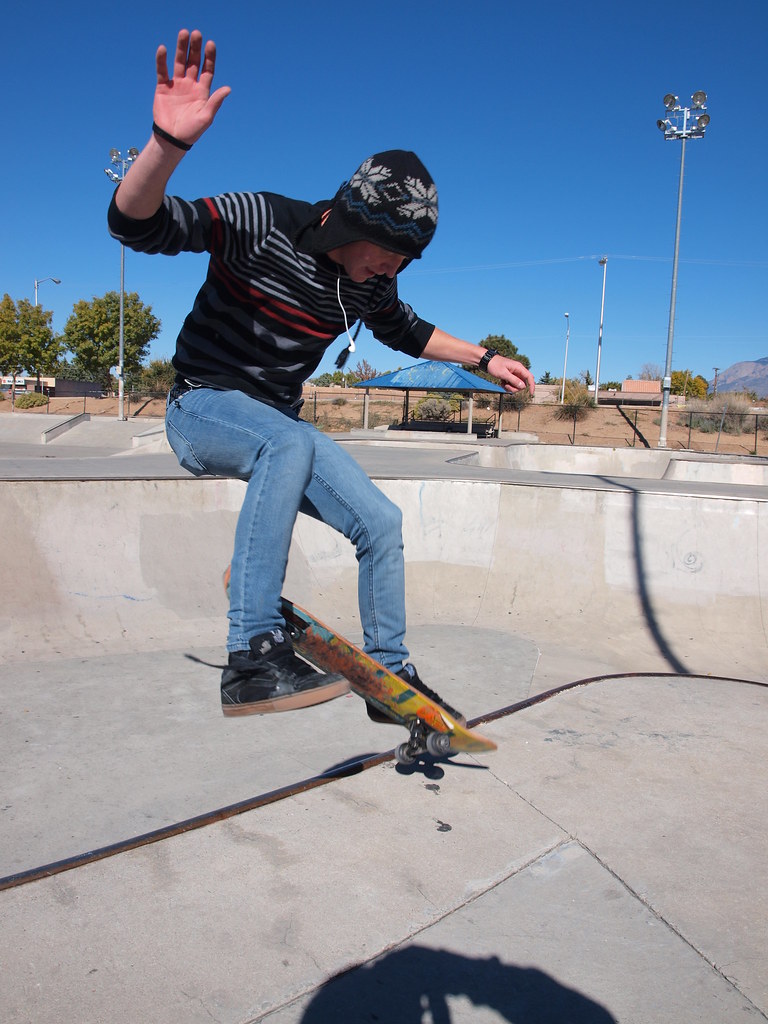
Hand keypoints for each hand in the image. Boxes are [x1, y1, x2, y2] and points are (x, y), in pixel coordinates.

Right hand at [153, 29, 230, 145]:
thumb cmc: (192, 131)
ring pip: (179, 62)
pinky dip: (161, 60)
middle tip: (196, 33)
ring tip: (183, 33)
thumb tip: (228, 88)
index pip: (207, 69)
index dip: (209, 57)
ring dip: (181, 48)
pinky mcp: (163, 87)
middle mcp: (190, 84)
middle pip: (193, 62)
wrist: (173, 139)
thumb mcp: (206, 117)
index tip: (210, 44)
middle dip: (195, 48)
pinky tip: (163, 49)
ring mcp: (176, 85)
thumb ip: (215, 102)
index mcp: (203, 91)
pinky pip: (162, 71)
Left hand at [487, 355, 535, 395]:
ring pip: (517, 385)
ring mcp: (514, 374)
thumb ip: (513, 380)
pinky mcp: (510, 377)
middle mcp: (518, 371)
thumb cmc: (494, 365)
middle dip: (515, 388)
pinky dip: (507, 386)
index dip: (532, 385)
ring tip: (503, 384)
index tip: (531, 393)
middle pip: (523, 384)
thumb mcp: (503, 374)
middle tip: (506, 386)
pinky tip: (501, 383)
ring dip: (510, 387)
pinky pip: (512, 385)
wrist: (487, 361)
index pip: (529, 377)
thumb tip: (523, 386)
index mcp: (519, 367)